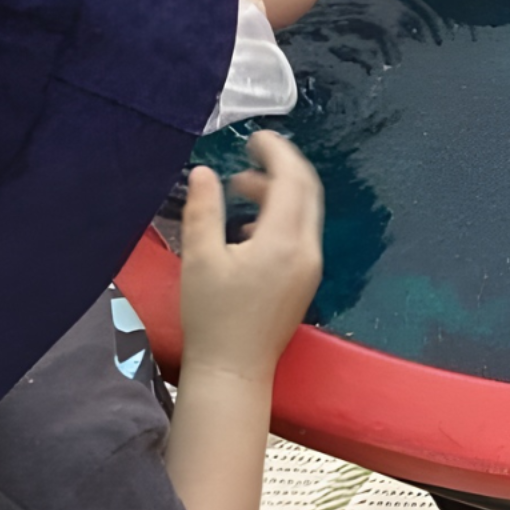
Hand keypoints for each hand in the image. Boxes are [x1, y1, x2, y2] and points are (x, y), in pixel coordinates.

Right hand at [178, 133, 323, 387]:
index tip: (254, 137)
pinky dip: (281, 217)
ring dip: (278, 193)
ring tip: (239, 188)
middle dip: (280, 167)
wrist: (234, 373)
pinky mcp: (305, 281)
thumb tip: (203, 172)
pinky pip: (300, 234)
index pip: (291, 180)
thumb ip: (203, 210)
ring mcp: (310, 267)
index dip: (276, 152)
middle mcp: (307, 250)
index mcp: (284, 240)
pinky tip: (247, 227)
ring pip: (304, 213)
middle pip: (306, 191)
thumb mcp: (199, 259)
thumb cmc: (212, 317)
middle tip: (249, 155)